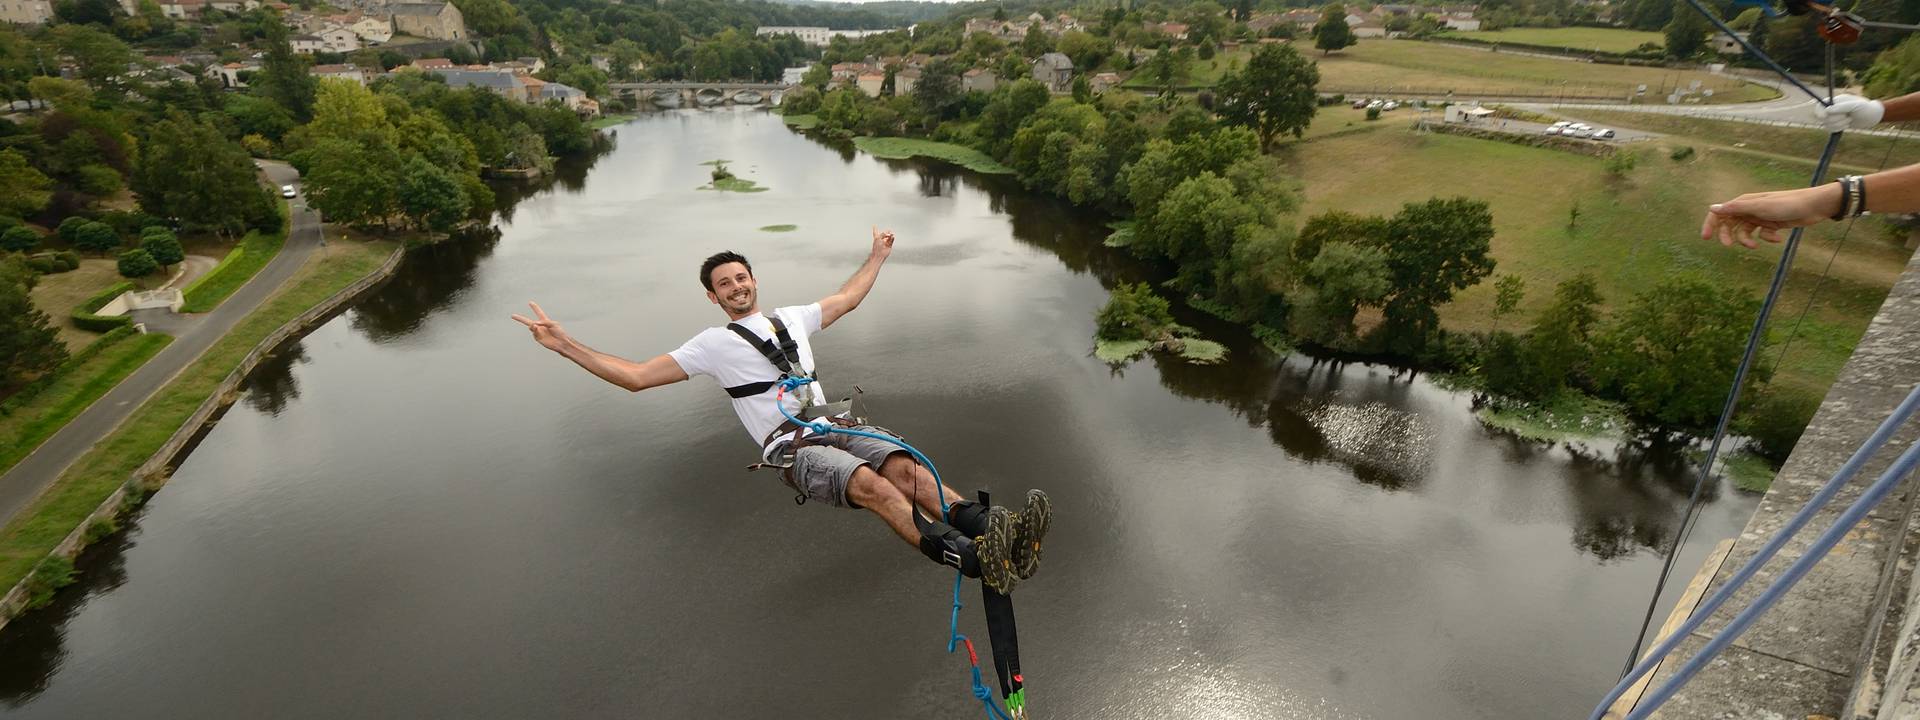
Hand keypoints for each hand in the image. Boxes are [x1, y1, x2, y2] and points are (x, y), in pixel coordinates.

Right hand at [511, 301, 571, 352]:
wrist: (561, 343)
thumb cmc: (559, 332)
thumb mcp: (553, 324)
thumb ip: (544, 322)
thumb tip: (534, 324)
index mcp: (545, 321)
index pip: (538, 312)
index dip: (535, 308)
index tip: (530, 302)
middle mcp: (540, 326)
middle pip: (528, 321)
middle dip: (520, 319)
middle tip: (513, 315)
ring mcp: (538, 332)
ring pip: (531, 327)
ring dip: (532, 326)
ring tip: (535, 326)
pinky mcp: (538, 338)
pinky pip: (534, 333)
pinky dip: (534, 330)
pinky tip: (537, 329)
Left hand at [871, 225, 894, 258]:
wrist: (879, 255)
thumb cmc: (876, 248)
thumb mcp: (878, 238)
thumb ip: (883, 234)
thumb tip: (887, 233)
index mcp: (877, 238)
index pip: (875, 232)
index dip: (875, 229)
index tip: (874, 225)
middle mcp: (881, 240)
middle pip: (884, 235)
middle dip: (887, 232)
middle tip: (889, 231)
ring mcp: (885, 243)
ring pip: (889, 237)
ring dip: (890, 235)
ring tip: (891, 234)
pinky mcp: (889, 246)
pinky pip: (891, 241)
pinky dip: (892, 238)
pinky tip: (893, 236)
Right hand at [1700, 184, 1841, 247]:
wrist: (1814, 206)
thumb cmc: (1787, 203)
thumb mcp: (1759, 207)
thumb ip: (1736, 209)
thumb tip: (1712, 208)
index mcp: (1743, 203)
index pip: (1720, 213)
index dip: (1710, 224)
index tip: (1706, 238)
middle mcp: (1749, 209)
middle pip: (1729, 224)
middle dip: (1728, 235)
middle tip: (1728, 246)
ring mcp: (1759, 217)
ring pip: (1744, 232)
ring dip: (1747, 240)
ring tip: (1756, 245)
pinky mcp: (1770, 225)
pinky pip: (1761, 235)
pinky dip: (1767, 238)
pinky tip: (1777, 237)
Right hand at [1813, 94, 1884, 131]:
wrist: (1873, 116)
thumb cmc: (1865, 108)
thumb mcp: (1855, 106)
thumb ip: (1841, 107)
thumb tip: (1827, 110)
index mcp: (1835, 101)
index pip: (1820, 106)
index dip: (1819, 111)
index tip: (1824, 117)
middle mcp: (1832, 108)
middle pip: (1823, 117)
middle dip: (1836, 119)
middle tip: (1847, 116)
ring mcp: (1834, 116)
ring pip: (1827, 124)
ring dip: (1839, 124)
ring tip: (1850, 120)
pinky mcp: (1836, 124)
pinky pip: (1830, 129)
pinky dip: (1838, 129)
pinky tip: (1847, 125)